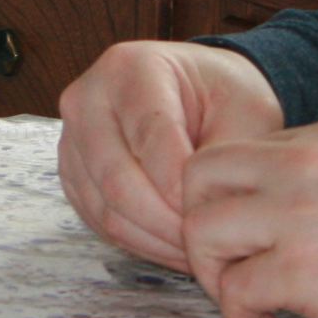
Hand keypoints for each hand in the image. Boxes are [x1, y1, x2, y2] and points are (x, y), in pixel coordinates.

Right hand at [57, 40, 284, 268]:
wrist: (198, 92)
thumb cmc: (222, 97)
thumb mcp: (245, 113)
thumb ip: (226, 158)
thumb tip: (205, 211)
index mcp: (129, 68)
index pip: (149, 138)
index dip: (180, 187)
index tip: (212, 217)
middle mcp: (87, 99)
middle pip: (116, 178)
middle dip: (165, 223)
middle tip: (205, 243)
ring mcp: (72, 139)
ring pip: (105, 208)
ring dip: (153, 239)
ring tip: (196, 249)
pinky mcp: (73, 173)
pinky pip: (98, 220)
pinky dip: (138, 242)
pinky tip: (174, 246)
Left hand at [182, 118, 317, 317]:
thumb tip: (275, 226)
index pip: (240, 155)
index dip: (234, 203)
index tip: (252, 244)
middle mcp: (304, 163)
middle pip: (200, 176)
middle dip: (202, 226)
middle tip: (228, 270)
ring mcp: (299, 211)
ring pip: (203, 229)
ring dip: (214, 275)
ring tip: (248, 306)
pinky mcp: (302, 267)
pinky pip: (235, 290)